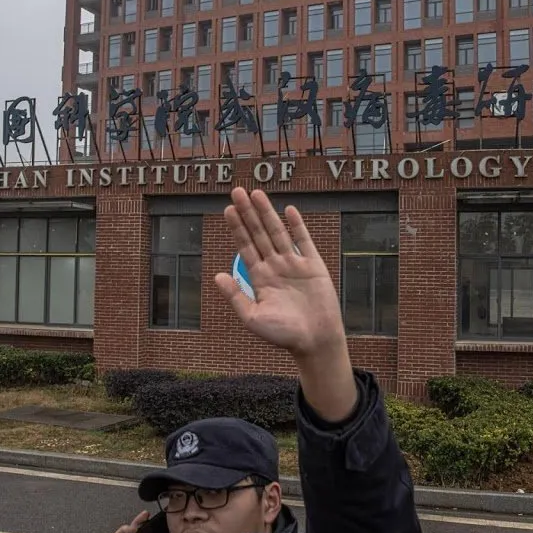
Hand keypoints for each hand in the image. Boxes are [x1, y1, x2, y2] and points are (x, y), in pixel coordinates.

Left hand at [215, 188, 357, 422]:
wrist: (314, 341)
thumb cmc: (283, 335)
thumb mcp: (252, 318)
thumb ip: (235, 296)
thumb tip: (217, 275)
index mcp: (260, 278)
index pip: (245, 247)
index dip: (237, 228)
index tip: (228, 210)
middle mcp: (275, 267)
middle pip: (258, 234)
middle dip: (248, 213)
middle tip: (237, 191)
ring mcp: (294, 264)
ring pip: (278, 233)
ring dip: (267, 213)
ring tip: (256, 193)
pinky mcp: (313, 266)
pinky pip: (304, 241)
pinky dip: (297, 226)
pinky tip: (289, 210)